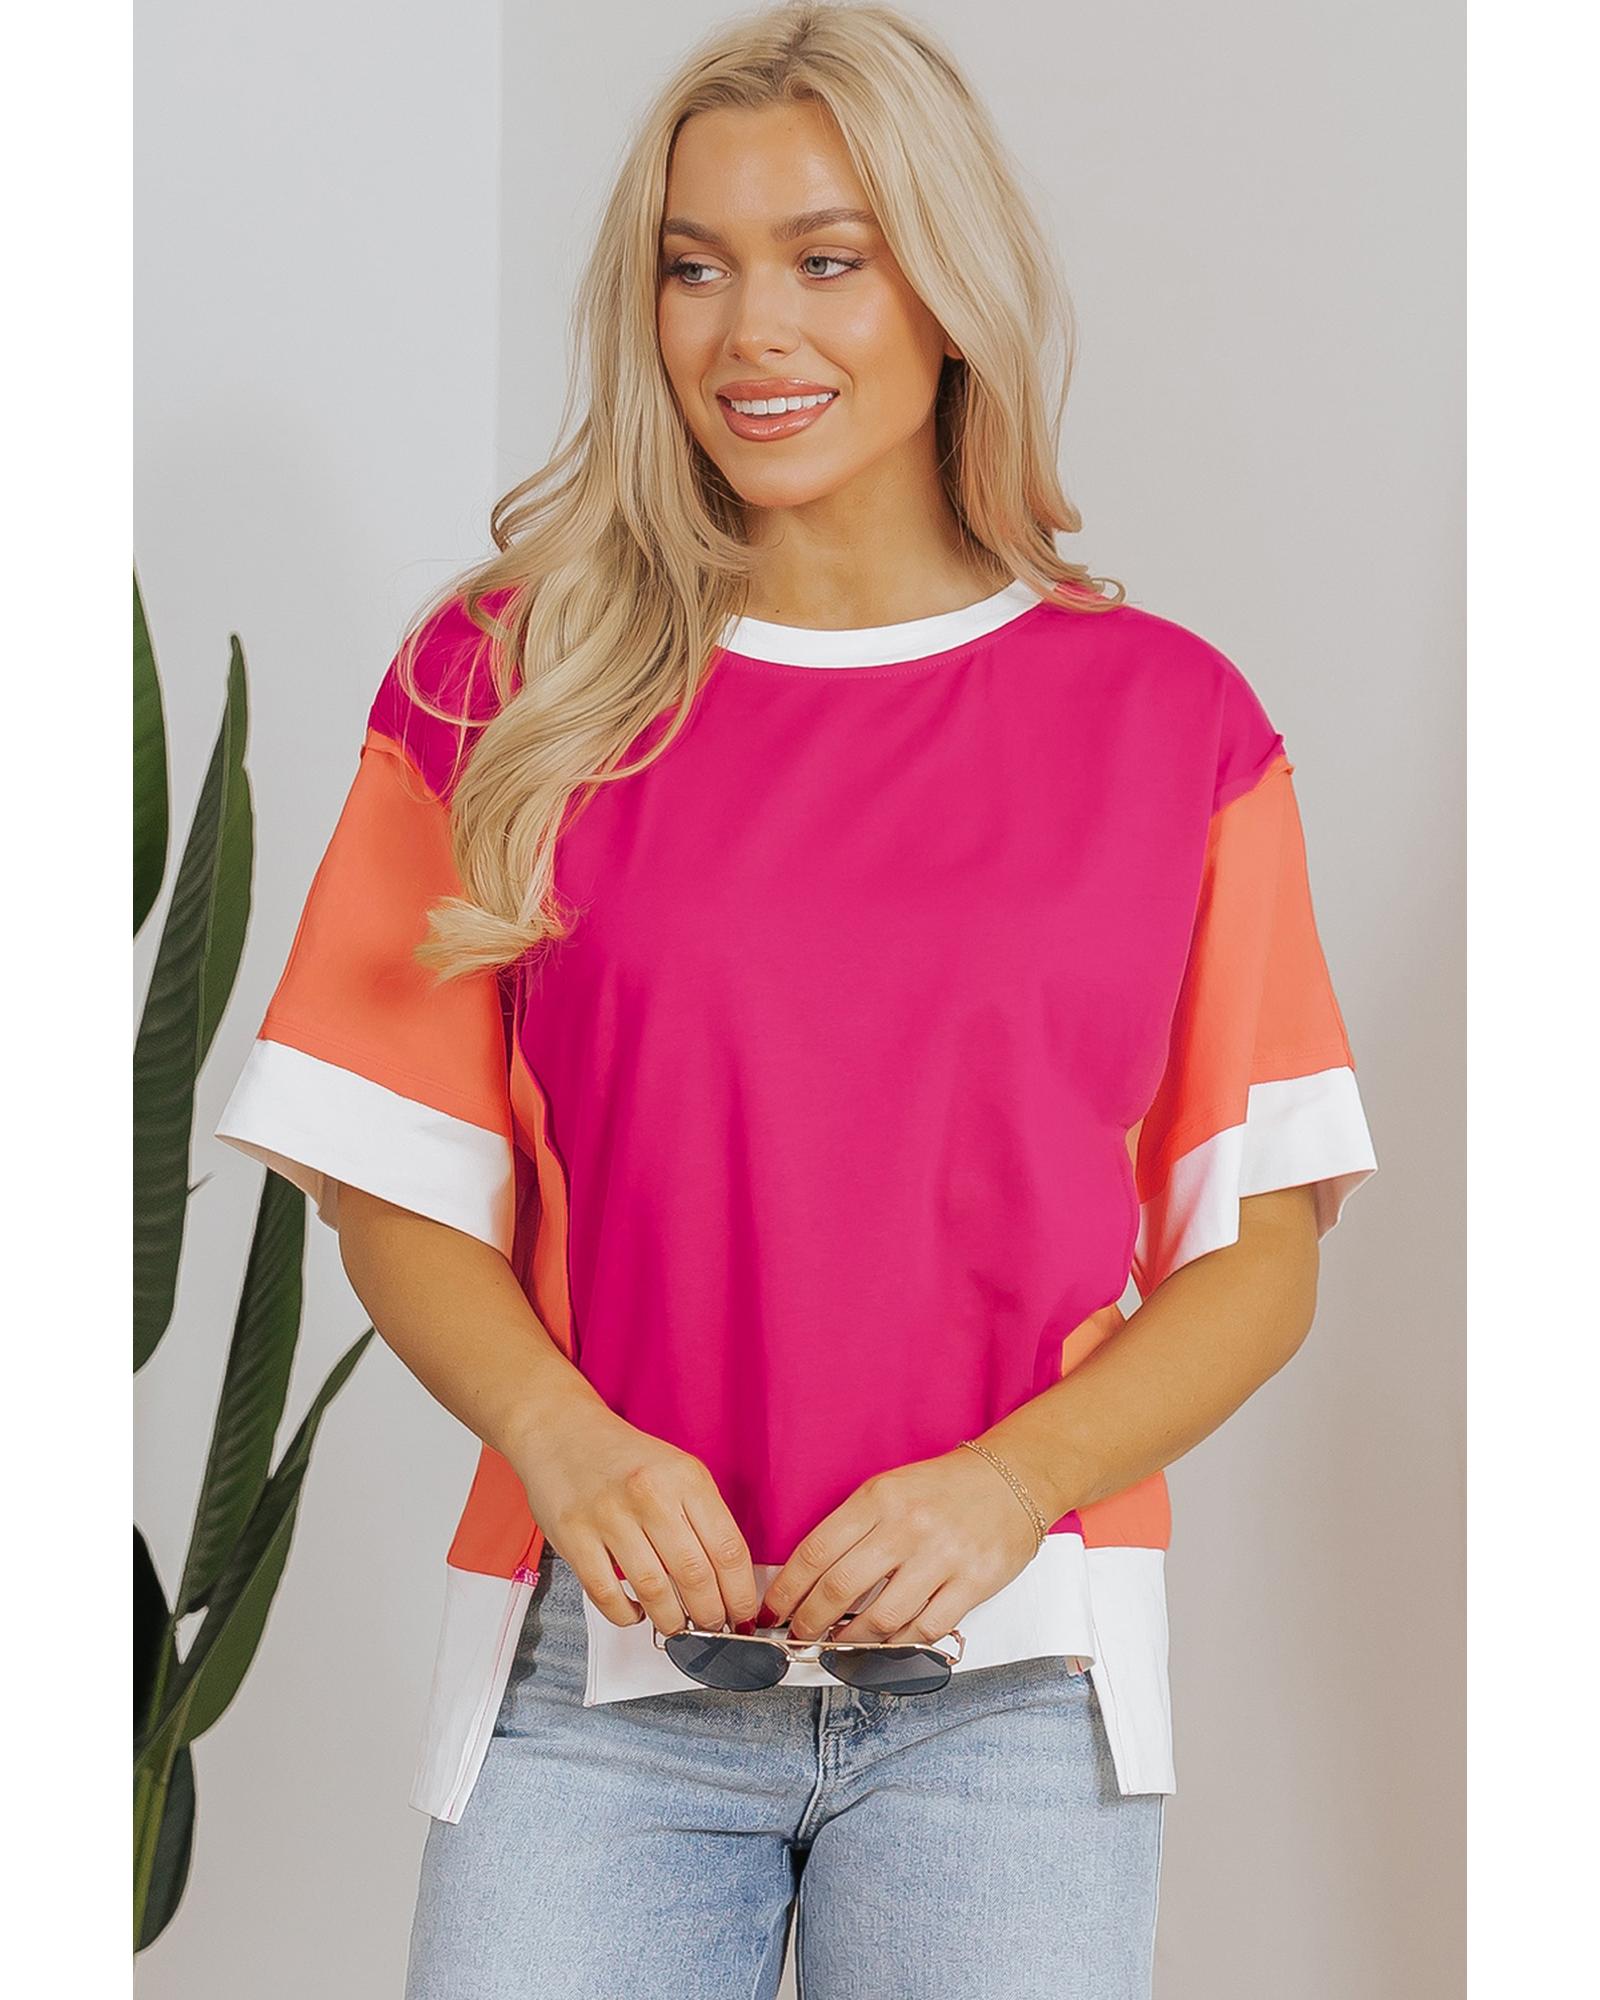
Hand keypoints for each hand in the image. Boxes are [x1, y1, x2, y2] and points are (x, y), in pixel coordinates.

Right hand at [506, 1399, 760, 1639]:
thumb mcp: (677, 1470)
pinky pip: (607, 1594)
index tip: (742, 1613)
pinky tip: (636, 1612)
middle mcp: (649, 1494)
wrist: (561, 1430)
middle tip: (713, 1627)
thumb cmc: (623, 1457)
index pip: (728, 1548)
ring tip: (678, 1626)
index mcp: (685, 1477)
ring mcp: (609, 1515)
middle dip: (710, 1615)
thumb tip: (728, 1580)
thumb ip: (702, 1517)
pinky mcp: (574, 1535)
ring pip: (653, 1589)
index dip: (740, 1593)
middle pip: (695, 1574)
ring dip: (671, 1620)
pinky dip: (626, 1615)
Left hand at [758, 1447, 1043, 1648]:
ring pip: (880, 1618)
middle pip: (840, 1589)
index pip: (816, 1551)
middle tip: (798, 1638)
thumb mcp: (889, 1489)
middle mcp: (907, 1526)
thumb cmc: (941, 1488)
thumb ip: (852, 1529)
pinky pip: (924, 1629)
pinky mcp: (973, 1583)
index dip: (787, 1590)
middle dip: (809, 1622)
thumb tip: (810, 1581)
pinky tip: (881, 1650)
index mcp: (878, 1498)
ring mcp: (942, 1557)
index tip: (773, 1612)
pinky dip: (897, 1647)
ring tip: (834, 1649)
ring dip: (849, 1643)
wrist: (1011, 1479)